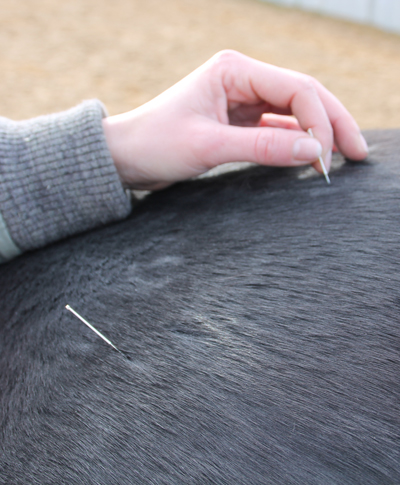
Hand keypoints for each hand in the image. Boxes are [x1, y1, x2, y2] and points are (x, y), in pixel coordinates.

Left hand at [102, 50, 367, 189]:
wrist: (126, 156)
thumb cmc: (155, 144)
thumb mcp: (208, 146)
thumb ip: (262, 148)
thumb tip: (314, 152)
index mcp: (235, 70)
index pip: (297, 89)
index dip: (320, 121)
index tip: (324, 158)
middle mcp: (243, 79)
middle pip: (304, 96)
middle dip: (333, 123)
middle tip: (358, 153)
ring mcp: (242, 100)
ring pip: (294, 113)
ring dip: (318, 134)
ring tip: (343, 158)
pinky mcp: (239, 121)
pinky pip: (277, 129)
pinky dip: (296, 143)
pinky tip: (311, 158)